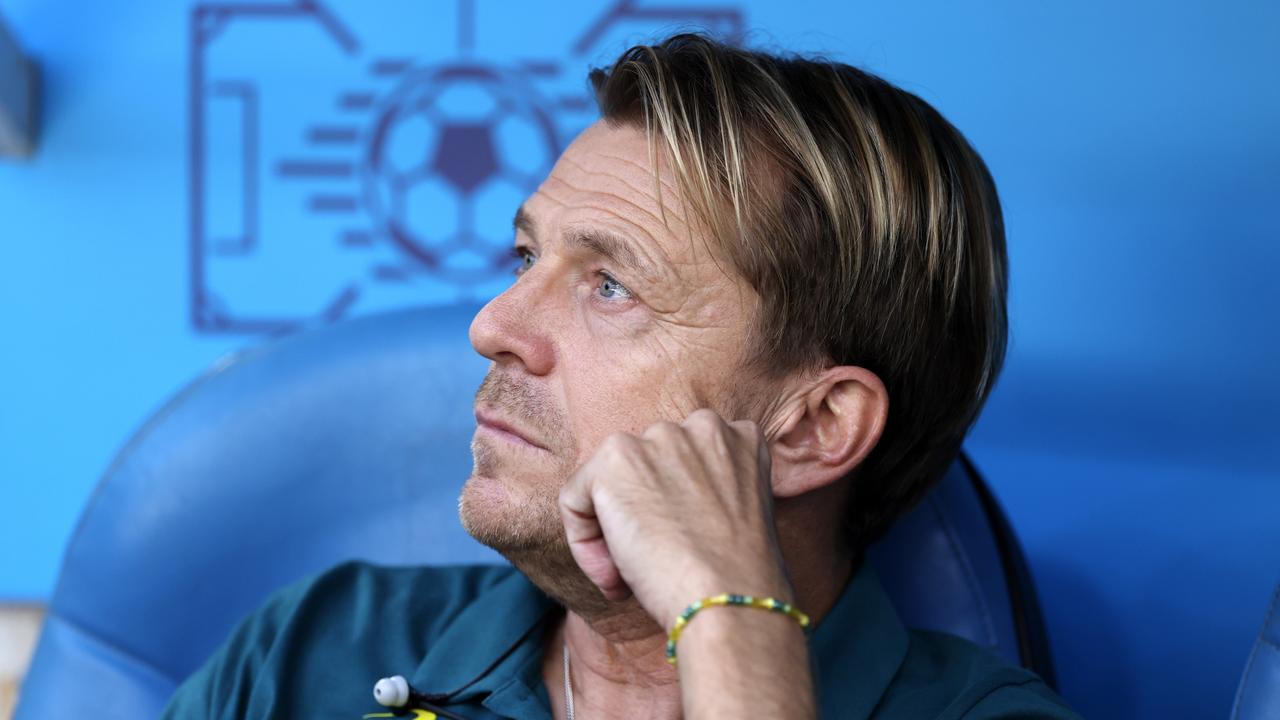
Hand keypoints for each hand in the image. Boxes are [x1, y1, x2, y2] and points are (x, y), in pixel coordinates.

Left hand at [558, 408, 793, 627]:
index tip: (679, 549)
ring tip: (632, 573)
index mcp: (738, 439)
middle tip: (654, 563)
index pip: (685, 462)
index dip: (675, 511)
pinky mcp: (616, 460)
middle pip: (644, 468)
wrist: (731, 597)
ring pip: (607, 482)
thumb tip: (653, 507)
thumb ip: (707, 491)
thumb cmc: (739, 578)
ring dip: (612, 529)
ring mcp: (658, 438)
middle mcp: (700, 425)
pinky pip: (574, 499)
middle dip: (641, 513)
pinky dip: (583, 543)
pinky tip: (614, 576)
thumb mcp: (737, 515)